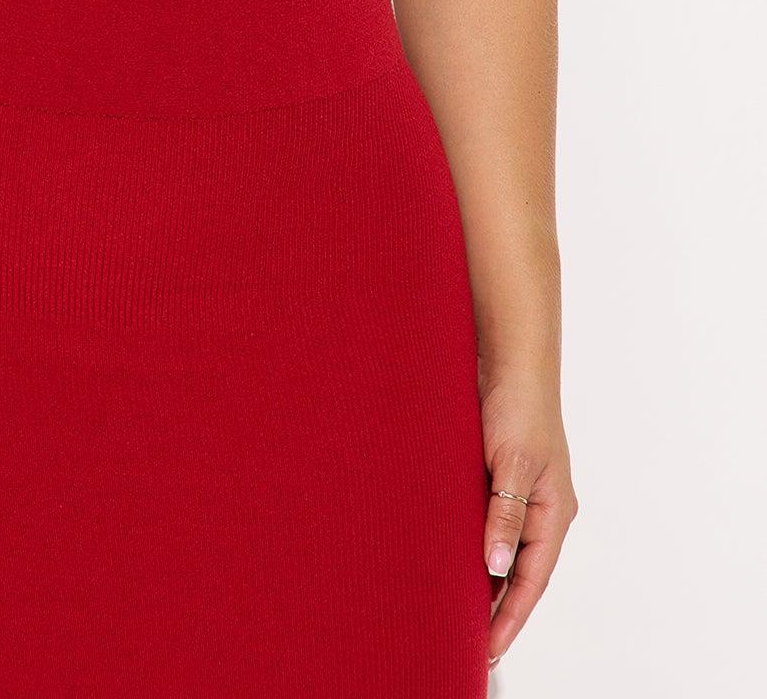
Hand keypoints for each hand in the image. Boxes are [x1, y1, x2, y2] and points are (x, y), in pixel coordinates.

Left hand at [479, 369, 577, 667]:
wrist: (509, 358)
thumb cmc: (519, 405)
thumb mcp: (513, 463)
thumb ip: (505, 515)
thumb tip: (495, 566)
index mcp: (553, 511)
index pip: (532, 579)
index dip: (511, 616)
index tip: (490, 648)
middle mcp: (541, 508)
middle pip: (520, 571)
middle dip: (499, 608)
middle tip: (472, 642)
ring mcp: (521, 493)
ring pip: (504, 549)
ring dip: (486, 579)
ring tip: (460, 613)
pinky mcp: (499, 477)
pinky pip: (490, 523)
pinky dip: (475, 546)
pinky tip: (455, 559)